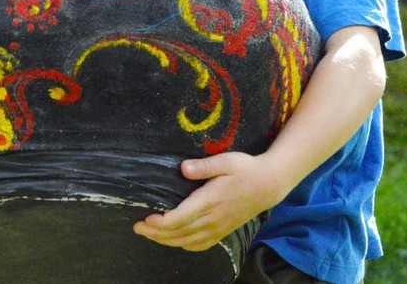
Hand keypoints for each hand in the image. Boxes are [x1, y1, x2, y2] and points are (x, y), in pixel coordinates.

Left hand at [132, 151, 283, 250]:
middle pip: (178, 233)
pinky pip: (200, 245)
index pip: (179, 218)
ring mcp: (218, 227)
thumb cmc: (246, 169)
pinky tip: (175, 240)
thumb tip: (182, 168)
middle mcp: (212, 219)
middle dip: (155, 233)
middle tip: (138, 228)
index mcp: (210, 201)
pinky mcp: (223, 231)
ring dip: (166, 240)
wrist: (269, 185)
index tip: (144, 219)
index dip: (160, 223)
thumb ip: (203, 166)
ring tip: (150, 234)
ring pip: (187, 241)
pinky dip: (184, 245)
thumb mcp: (226, 161)